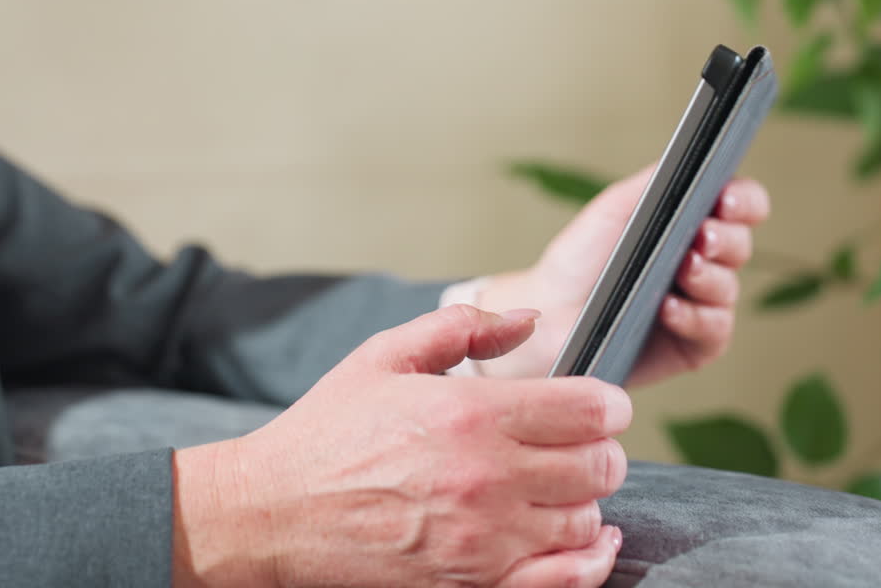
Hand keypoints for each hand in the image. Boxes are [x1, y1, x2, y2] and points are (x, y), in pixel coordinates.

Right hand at [172, 305, 630, 586]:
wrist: (271, 515)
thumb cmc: (325, 433)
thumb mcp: (383, 357)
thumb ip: (464, 328)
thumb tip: (527, 320)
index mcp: (470, 413)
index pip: (591, 409)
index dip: (608, 404)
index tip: (599, 405)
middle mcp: (486, 478)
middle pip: (600, 467)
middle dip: (600, 451)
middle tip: (579, 445)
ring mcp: (482, 540)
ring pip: (586, 522)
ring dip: (583, 502)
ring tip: (556, 488)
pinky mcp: (471, 586)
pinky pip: (564, 581)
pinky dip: (588, 561)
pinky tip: (588, 542)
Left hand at [476, 164, 769, 386]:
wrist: (546, 314)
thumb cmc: (579, 261)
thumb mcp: (613, 210)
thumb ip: (654, 183)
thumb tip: (693, 159)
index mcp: (691, 225)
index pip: (741, 206)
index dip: (744, 201)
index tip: (726, 201)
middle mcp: (703, 264)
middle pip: (741, 245)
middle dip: (727, 239)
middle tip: (703, 237)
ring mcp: (701, 306)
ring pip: (729, 289)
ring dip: (709, 278)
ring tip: (683, 270)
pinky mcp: (693, 346)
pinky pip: (712, 331)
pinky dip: (694, 317)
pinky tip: (668, 308)